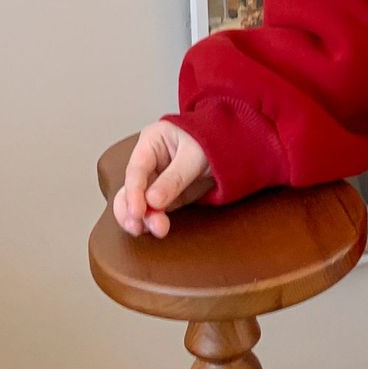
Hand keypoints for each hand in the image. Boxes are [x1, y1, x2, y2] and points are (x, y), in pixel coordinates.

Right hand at [112, 121, 215, 238]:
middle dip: (135, 209)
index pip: (136, 169)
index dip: (134, 192)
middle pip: (132, 188)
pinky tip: (152, 229)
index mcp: (151, 142)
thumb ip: (175, 177)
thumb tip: (153, 201)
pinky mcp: (167, 196)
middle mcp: (149, 162)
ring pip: (138, 202)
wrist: (235, 146)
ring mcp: (157, 180)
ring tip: (151, 230)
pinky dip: (151, 220)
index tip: (137, 211)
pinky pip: (154, 210)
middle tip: (142, 226)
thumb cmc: (215, 139)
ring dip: (142, 218)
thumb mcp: (196, 155)